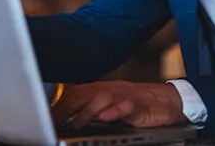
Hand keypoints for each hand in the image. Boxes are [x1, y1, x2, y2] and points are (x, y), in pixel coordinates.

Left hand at [51, 81, 186, 128]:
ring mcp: (124, 96)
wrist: (167, 101)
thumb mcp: (112, 103)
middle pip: (84, 94)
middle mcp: (110, 90)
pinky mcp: (138, 105)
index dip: (60, 104)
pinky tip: (105, 118)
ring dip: (86, 112)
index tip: (48, 116)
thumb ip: (92, 106)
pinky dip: (113, 111)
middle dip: (66, 108)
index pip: (75, 93)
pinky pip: (124, 106)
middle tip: (54, 122)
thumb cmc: (138, 103)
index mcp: (102, 89)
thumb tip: (69, 116)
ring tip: (75, 124)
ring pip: (101, 99)